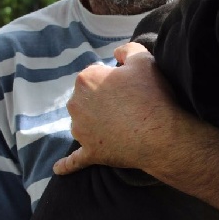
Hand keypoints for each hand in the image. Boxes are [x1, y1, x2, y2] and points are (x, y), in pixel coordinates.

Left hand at [54, 42, 179, 174]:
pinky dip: (67, 165)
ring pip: (82, 124)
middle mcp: (76, 104)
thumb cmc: (152, 96)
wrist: (160, 134)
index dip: (114, 80)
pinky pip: (74, 160)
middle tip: (128, 107)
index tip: (130, 87)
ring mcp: (82, 131)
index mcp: (86, 79)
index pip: (95, 74)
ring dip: (94, 125)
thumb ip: (127, 50)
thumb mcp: (143, 59)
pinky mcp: (91, 152)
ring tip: (120, 127)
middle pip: (86, 99)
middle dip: (102, 102)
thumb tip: (116, 53)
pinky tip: (58, 169)